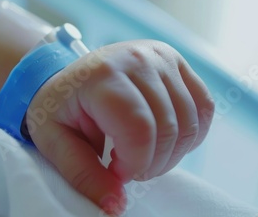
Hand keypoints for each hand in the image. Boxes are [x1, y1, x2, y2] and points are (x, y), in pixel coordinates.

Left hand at [26, 40, 214, 214]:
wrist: (67, 75)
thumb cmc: (59, 107)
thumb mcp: (54, 141)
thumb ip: (83, 174)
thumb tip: (116, 205)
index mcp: (101, 76)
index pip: (139, 129)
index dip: (135, 163)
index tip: (116, 170)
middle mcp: (137, 59)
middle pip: (168, 128)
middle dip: (152, 163)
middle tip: (129, 167)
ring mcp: (160, 57)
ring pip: (190, 121)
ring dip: (172, 152)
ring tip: (144, 153)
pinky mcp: (175, 62)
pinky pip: (203, 107)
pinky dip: (190, 134)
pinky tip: (165, 140)